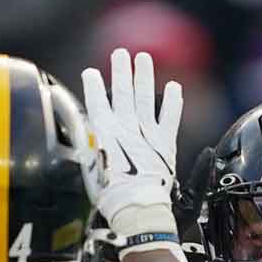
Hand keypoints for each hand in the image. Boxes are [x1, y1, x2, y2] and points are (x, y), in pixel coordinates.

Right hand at [81, 48, 182, 240]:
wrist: (137, 207)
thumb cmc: (110, 197)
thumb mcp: (90, 171)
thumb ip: (90, 149)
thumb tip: (86, 138)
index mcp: (104, 134)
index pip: (97, 103)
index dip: (93, 86)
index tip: (91, 72)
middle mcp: (126, 128)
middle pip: (122, 93)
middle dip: (121, 71)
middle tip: (120, 53)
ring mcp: (147, 134)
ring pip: (145, 98)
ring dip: (144, 77)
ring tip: (143, 58)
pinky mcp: (165, 143)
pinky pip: (170, 118)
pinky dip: (173, 102)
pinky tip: (175, 87)